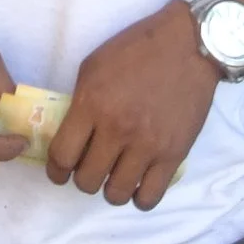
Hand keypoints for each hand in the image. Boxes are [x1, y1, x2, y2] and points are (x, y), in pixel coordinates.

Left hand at [47, 4, 214, 209]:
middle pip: (87, 181)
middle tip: (90, 167)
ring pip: (116, 194)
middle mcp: (117, 130)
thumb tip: (71, 134)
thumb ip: (80, 103)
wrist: (187, 45)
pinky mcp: (174, 155)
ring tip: (114, 174)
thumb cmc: (136, 49)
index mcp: (92, 104)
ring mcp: (147, 145)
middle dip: (83, 178)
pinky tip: (137, 181)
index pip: (62, 156)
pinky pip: (149, 198)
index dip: (56, 170)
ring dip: (110, 188)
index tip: (59, 171)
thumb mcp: (93, 67)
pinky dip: (139, 197)